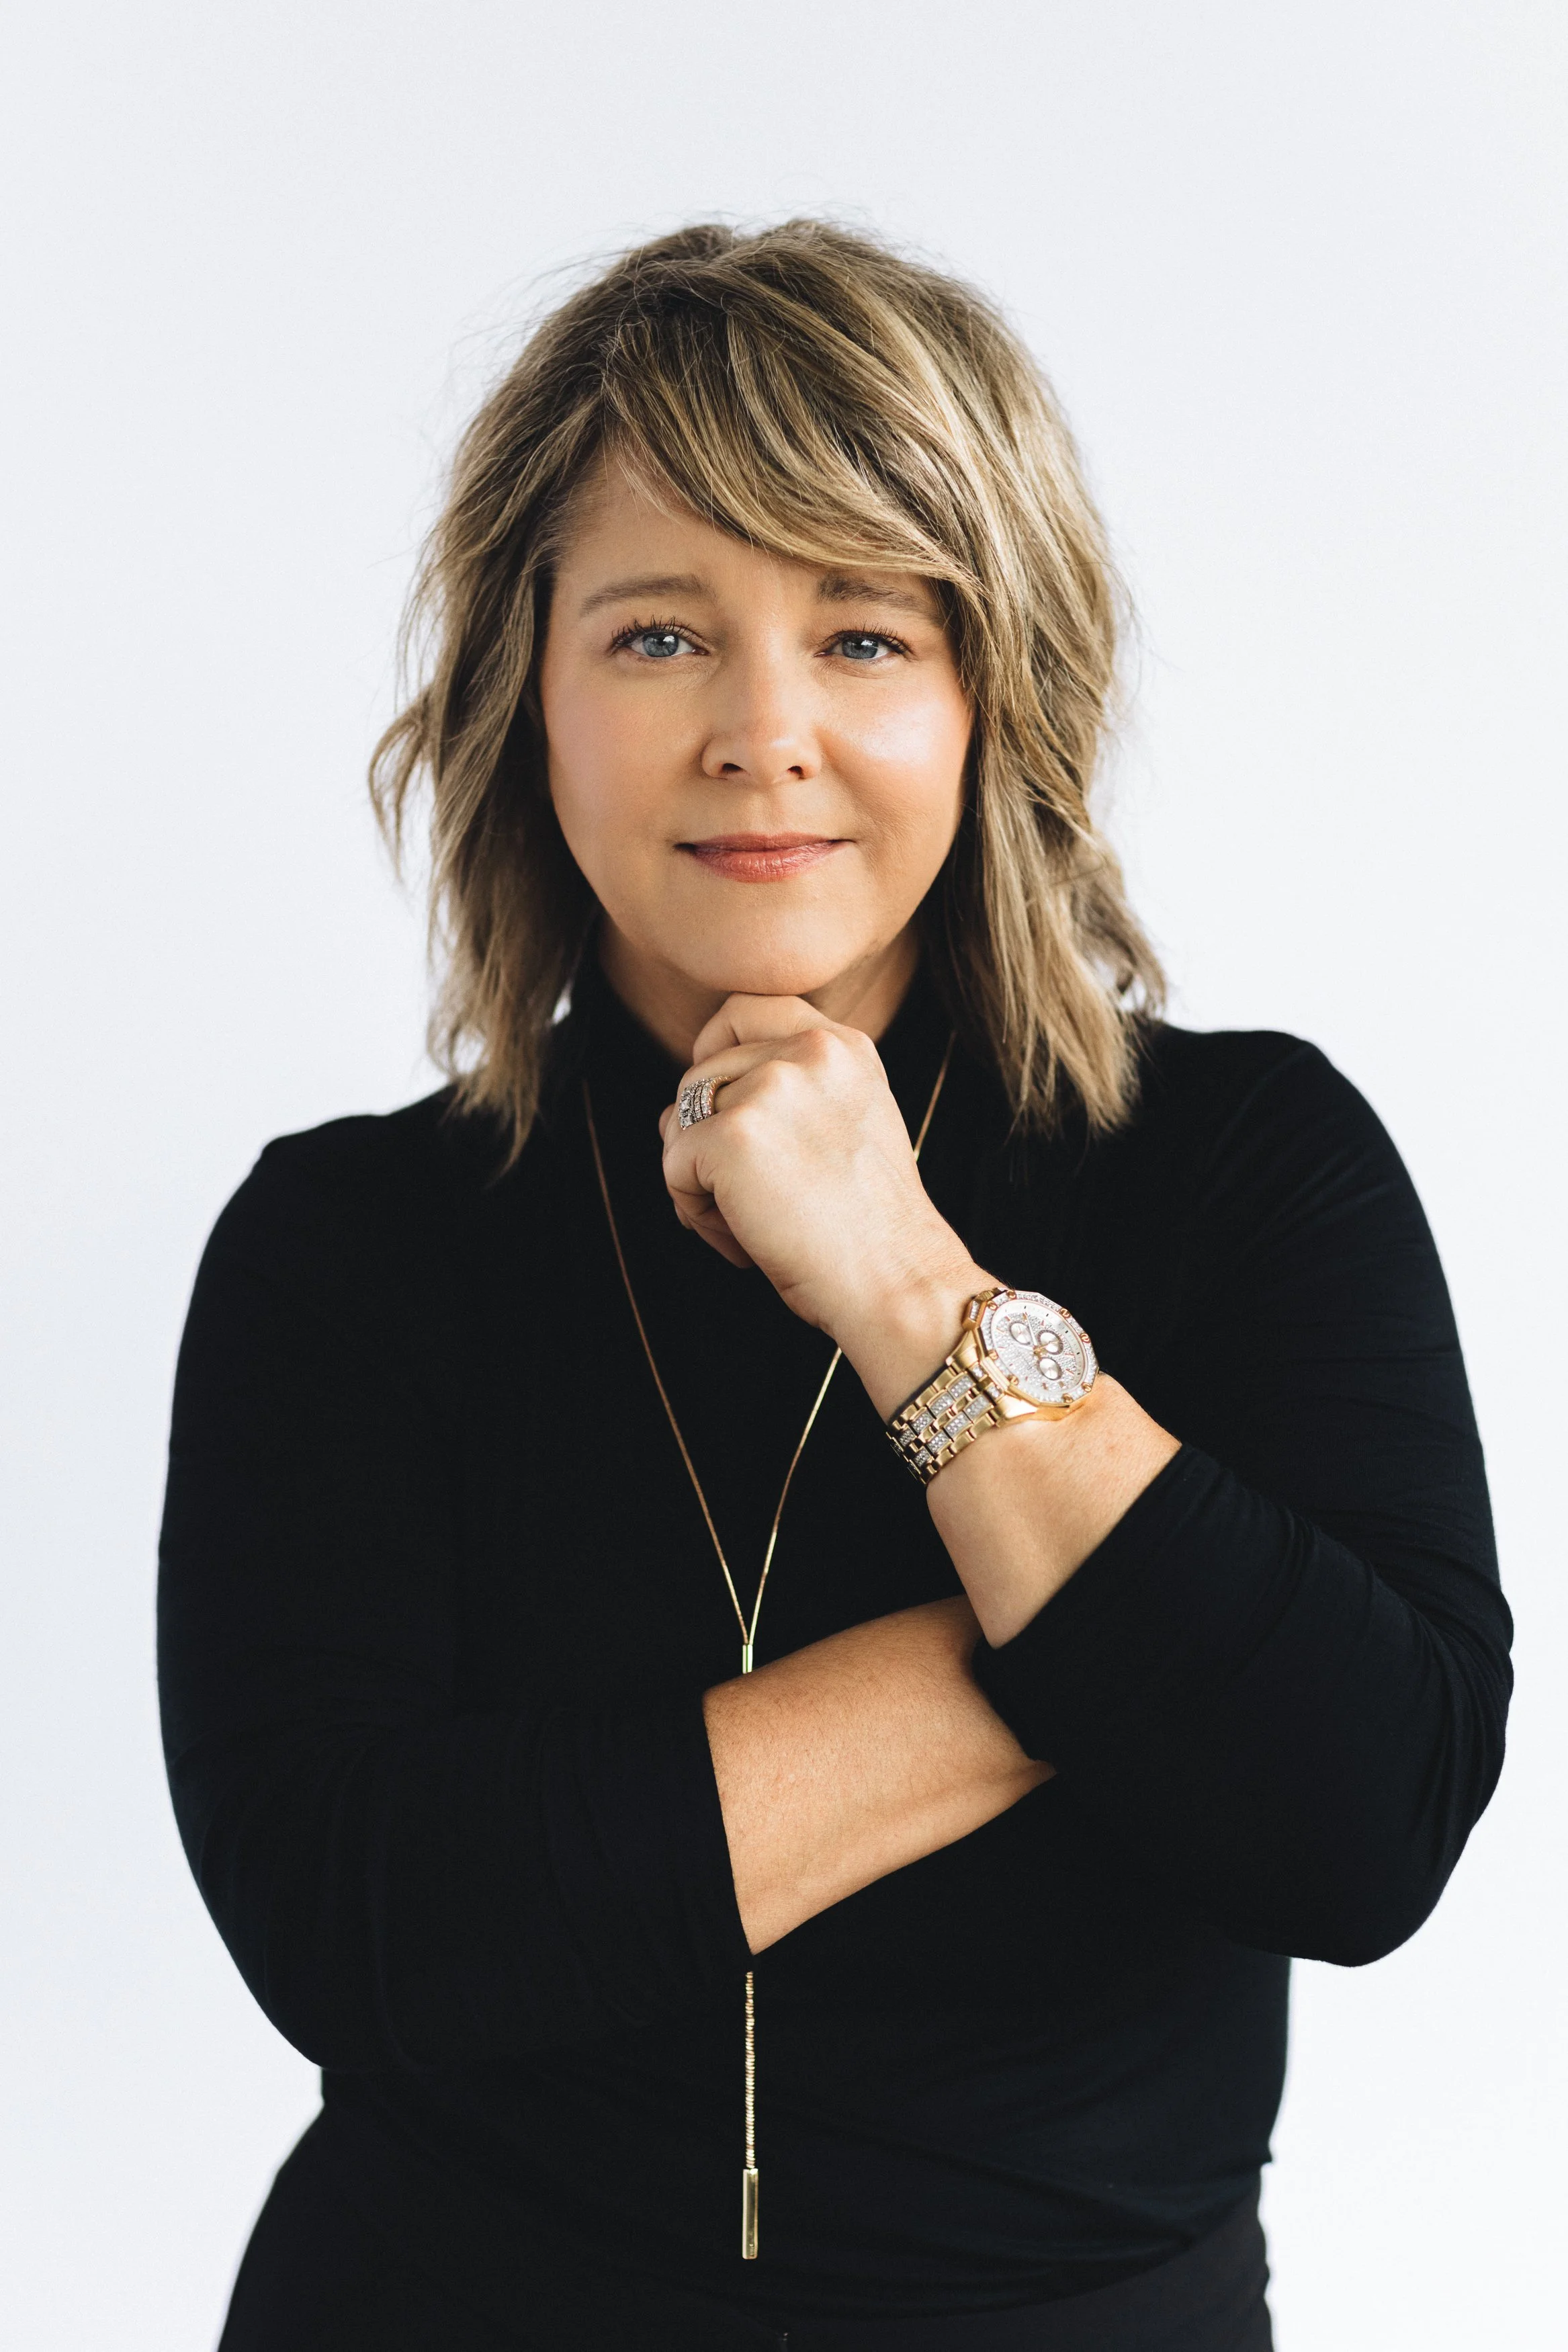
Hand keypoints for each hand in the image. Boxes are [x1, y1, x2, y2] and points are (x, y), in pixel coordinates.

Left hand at [659, 996, 990, 1411]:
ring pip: (679, 1119)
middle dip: (705, 1137)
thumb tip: (673, 1111)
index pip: (744, 1009)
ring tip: (748, 1220)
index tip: (727, 1104)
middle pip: (700, 1072)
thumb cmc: (870, 1227)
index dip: (715, 1051)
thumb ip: (782, 1097)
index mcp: (844, 1045)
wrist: (898, 1280)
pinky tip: (742, 1238)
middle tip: (748, 1197)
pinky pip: (673, 1166)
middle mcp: (809, 1050)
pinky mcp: (732, 1135)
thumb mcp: (845, 1128)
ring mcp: (769, 1088)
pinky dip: (694, 1209)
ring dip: (697, 1176)